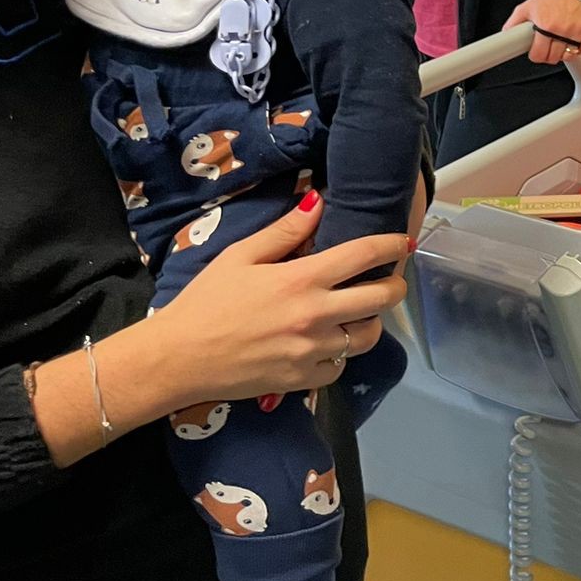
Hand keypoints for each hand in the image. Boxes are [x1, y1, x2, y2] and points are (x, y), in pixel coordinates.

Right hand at [147, 195, 409, 405]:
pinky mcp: (304, 379)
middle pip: (381, 299)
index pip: (363, 255)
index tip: (404, 242)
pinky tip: (328, 345)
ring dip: (370, 322)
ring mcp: (312, 350)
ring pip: (368, 337)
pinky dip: (341, 356)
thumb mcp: (239, 256)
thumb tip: (318, 201)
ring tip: (359, 313)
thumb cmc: (205, 302)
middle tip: (389, 281)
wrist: (176, 359)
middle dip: (394, 286)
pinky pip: (341, 367)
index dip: (391, 246)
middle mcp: (316, 315)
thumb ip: (284, 231)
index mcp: (301, 279)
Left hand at [505, 0, 580, 65]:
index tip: (536, 53)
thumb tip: (506, 34)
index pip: (539, 54)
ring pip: (568, 56)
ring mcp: (575, 31)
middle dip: (548, 56)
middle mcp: (561, 29)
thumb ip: (514, 22)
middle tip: (547, 49)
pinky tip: (570, 42)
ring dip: (562, 54)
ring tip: (558, 44)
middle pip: (553, 57)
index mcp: (545, 25)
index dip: (536, 56)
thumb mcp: (527, 7)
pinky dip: (576, 49)